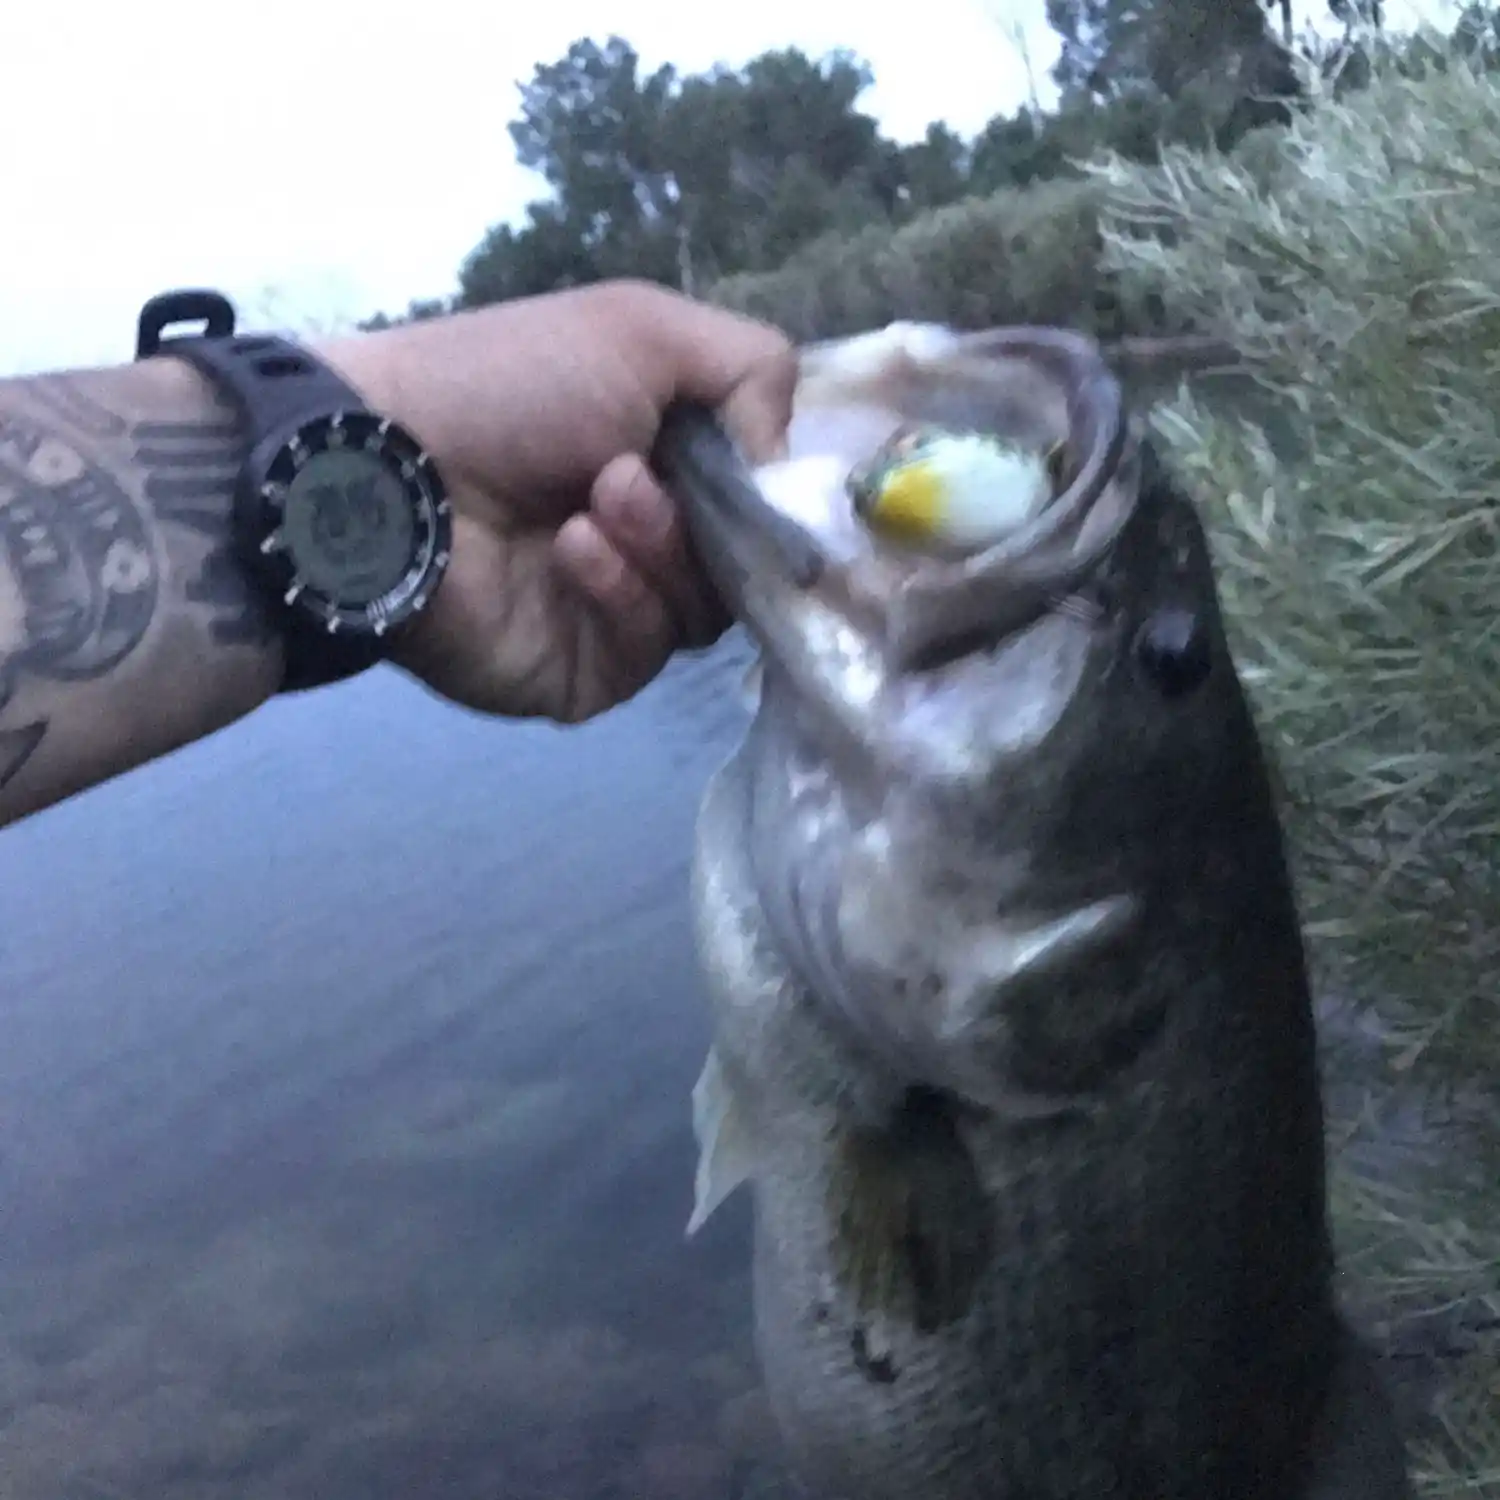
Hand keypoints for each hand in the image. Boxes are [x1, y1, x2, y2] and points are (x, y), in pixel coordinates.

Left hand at [321, 281, 796, 722]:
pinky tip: (572, 549)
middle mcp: (656, 540)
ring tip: (597, 499)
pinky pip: (651, 648)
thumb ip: (753, 372)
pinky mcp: (590, 672)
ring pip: (708, 607)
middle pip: (747, 560)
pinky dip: (623, 592)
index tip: (765, 473)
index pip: (765, 497)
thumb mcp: (644, 330)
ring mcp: (622, 611)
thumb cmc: (511, 385)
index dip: (776, 490)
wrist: (388, 466)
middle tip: (636, 474)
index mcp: (671, 462)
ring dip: (663, 545)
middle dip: (707, 515)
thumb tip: (787, 468)